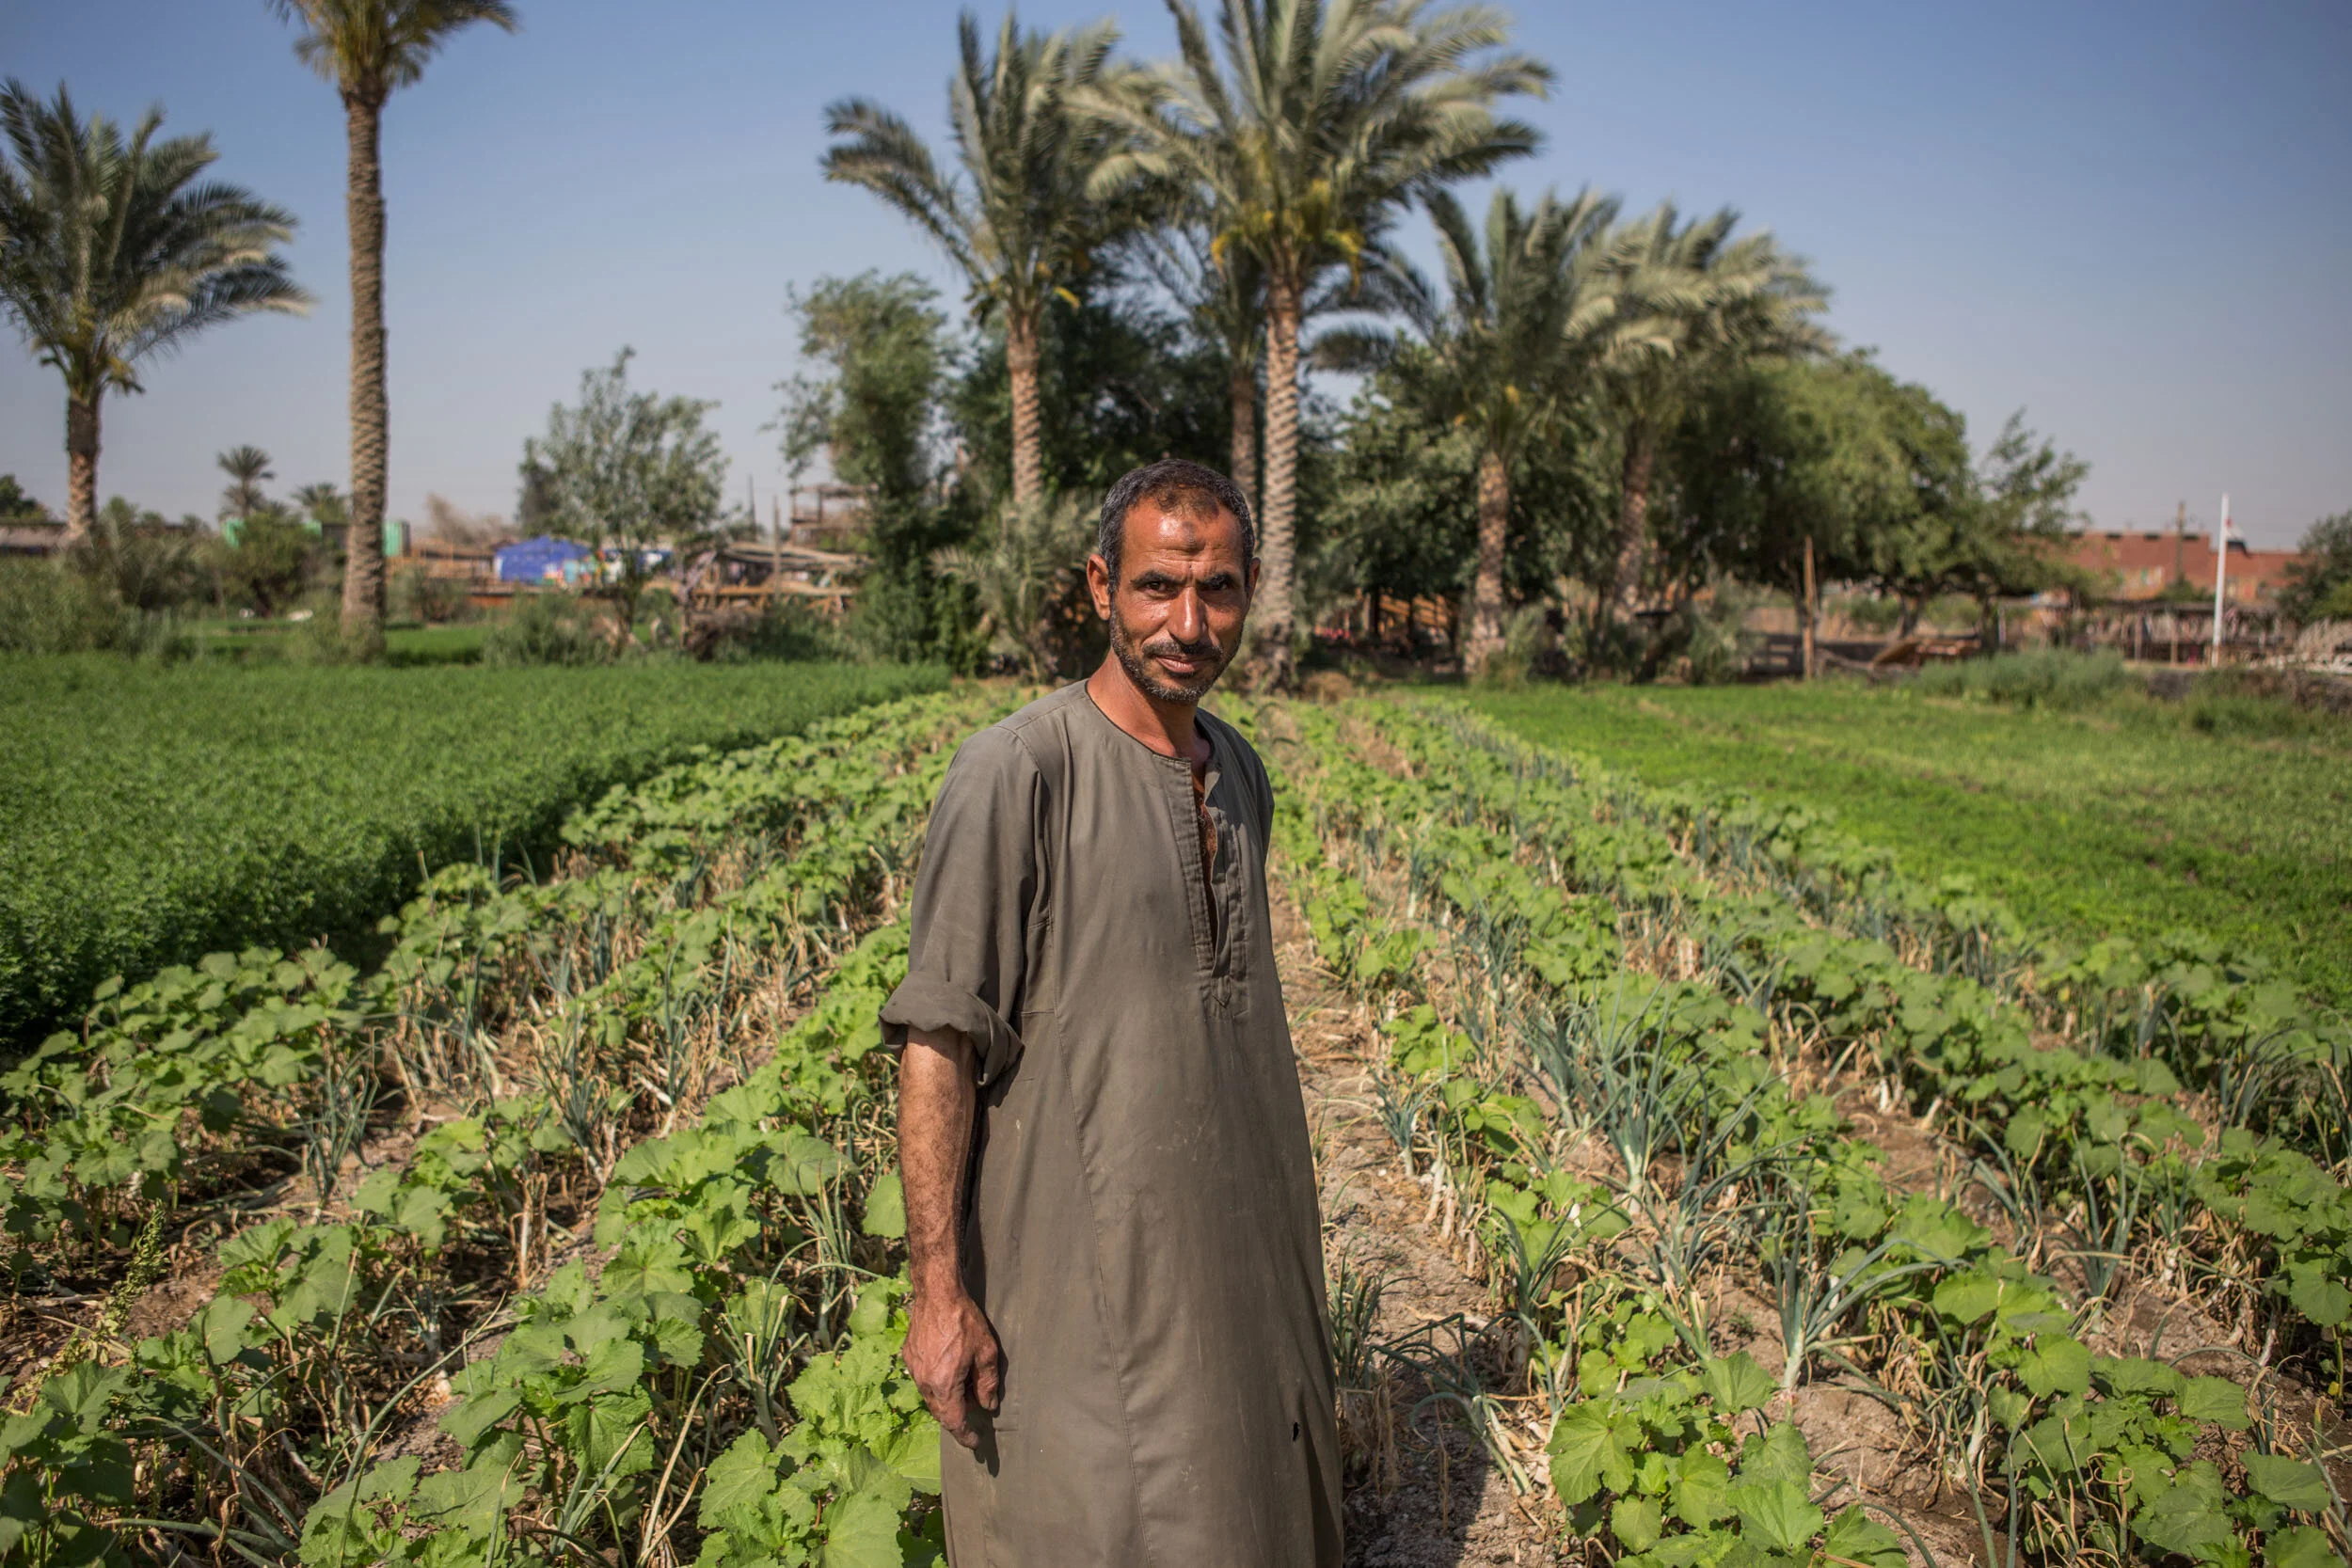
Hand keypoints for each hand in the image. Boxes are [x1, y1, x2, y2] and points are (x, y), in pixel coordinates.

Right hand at [903, 1287, 1001, 1449]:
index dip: (965, 1436)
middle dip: (957, 1416)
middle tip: (976, 1406)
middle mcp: (924, 1382)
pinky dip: (937, 1384)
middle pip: (940, 1412)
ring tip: (965, 1385)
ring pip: (931, 1397)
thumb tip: (988, 1405)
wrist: (937, 1293)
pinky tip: (950, 1369)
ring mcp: (914, 1370)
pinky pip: (923, 1380)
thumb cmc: (964, 1321)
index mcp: (944, 1385)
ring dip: (947, 1399)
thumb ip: (987, 1383)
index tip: (975, 1443)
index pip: (954, 1422)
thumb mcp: (985, 1352)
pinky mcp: (909, 1357)